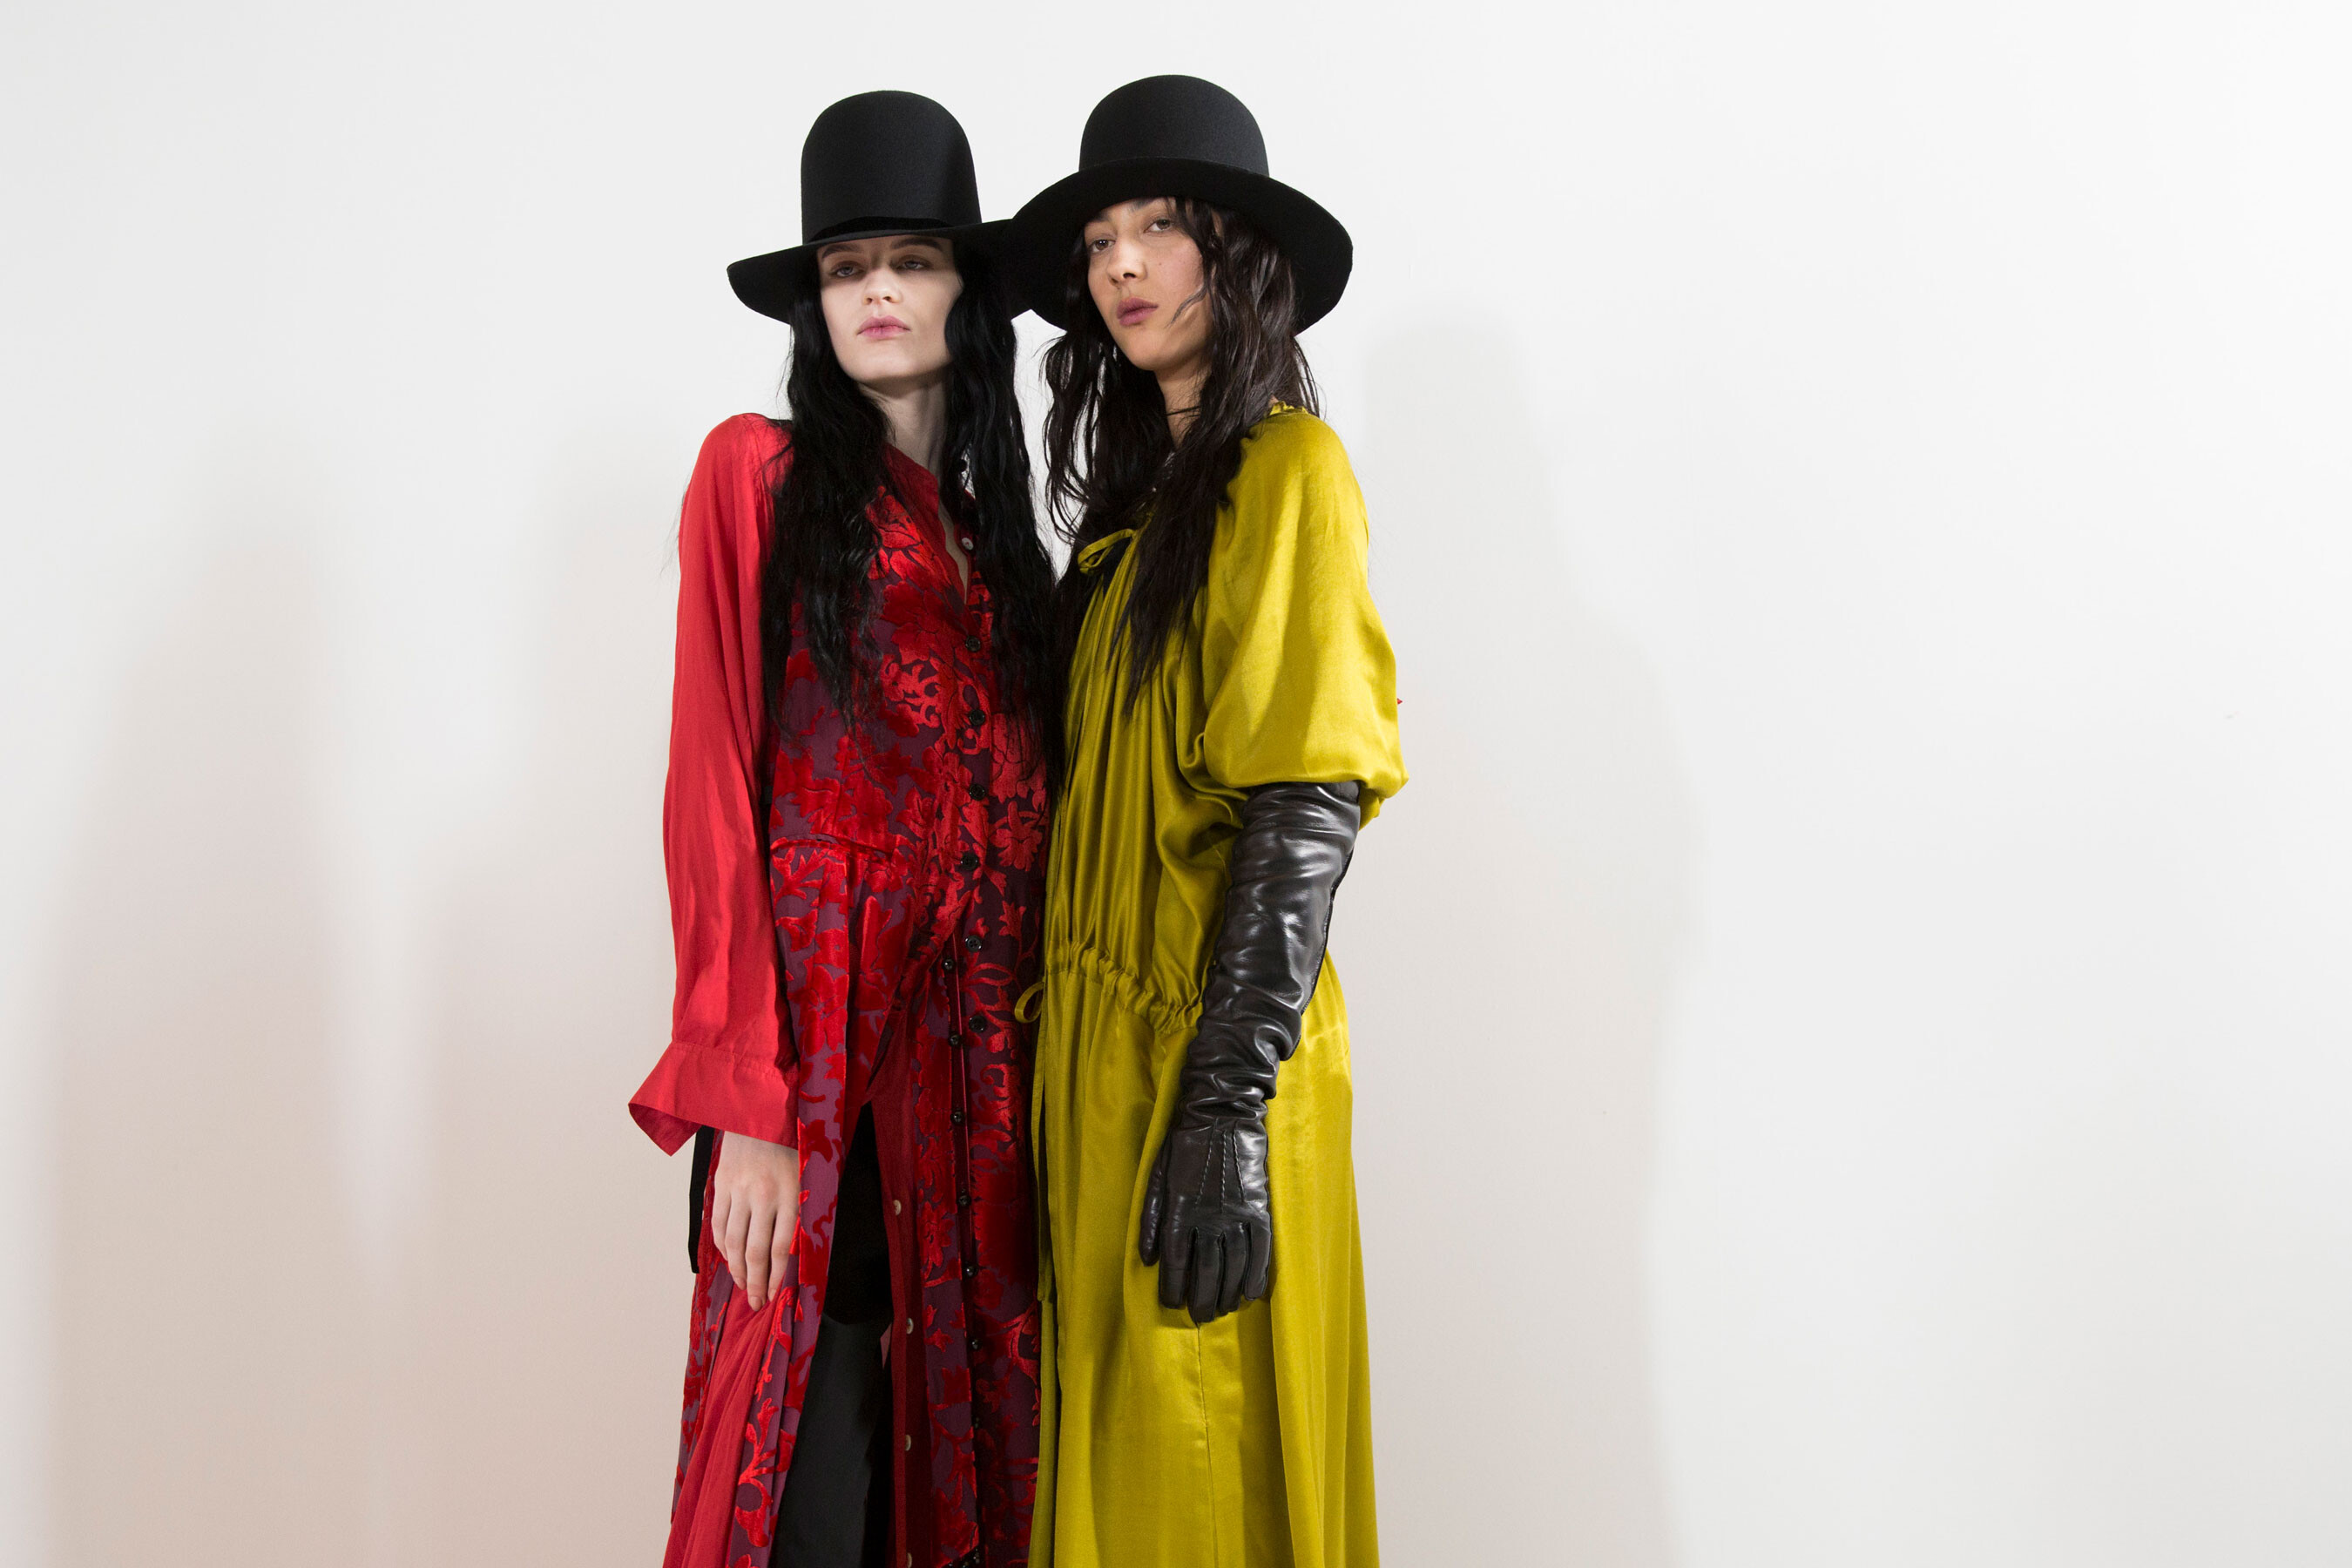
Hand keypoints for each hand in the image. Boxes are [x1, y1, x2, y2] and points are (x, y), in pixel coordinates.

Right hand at [712, 1131, 799, 1309]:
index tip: (775, 1295)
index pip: (782, 1248)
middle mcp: (763, 1194)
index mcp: (791, 1193)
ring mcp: (739, 1189)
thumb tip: (801, 1247)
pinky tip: (729, 1259)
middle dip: (755, 1283)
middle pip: (756, 1251)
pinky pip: (719, 1223)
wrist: (763, 1107)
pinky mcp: (722, 1183)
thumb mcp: (812, 1172)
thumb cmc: (795, 1141)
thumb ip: (806, 1207)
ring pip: (734, 1242)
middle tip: (755, 1303)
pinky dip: (723, 1246)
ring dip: (737, 1269)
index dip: (777, 1278)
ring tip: (742, 1286)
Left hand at [1139, 1115, 1271, 1322]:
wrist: (1222, 1115)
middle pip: (1207, 1271)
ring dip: (1228, 1293)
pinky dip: (1257, 1274)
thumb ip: (1151, 1218)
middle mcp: (1209, 1217)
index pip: (1176, 1262)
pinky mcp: (1259, 1207)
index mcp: (1180, 1210)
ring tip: (1222, 1309)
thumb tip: (1148, 1258)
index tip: (1172, 1304)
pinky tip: (1251, 1293)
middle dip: (1202, 1299)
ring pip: (1234, 1265)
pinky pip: (1261, 1249)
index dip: (1173, 1288)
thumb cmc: (1184, 1144)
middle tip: (1200, 1316)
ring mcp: (1237, 1214)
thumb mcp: (1155, 1175)